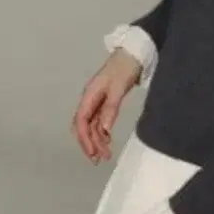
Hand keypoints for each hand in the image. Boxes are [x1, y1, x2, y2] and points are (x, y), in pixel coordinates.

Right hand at [72, 49, 141, 163]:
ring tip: (106, 155)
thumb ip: (110, 108)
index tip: (92, 153)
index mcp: (89, 95)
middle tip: (99, 160)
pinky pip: (99, 120)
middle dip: (89, 143)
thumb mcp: (118, 88)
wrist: (133, 54)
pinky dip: (102, 132)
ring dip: (97, 140)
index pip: (81, 121)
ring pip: (92, 125)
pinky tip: (107, 141)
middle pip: (84, 126)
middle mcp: (90, 100)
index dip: (84, 139)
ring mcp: (97, 101)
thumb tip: (104, 130)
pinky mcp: (105, 102)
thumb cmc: (124, 69)